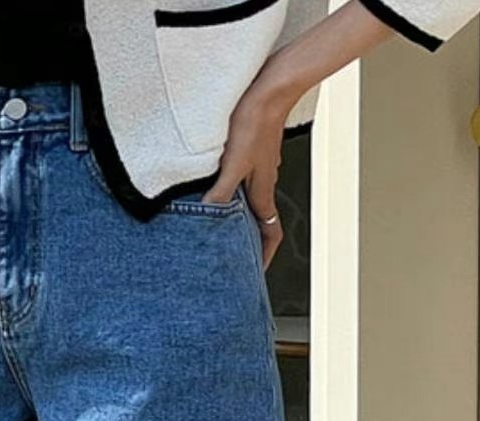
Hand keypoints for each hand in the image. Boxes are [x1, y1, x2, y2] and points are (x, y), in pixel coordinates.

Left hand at [201, 86, 289, 269]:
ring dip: (242, 218)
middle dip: (250, 241)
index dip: (264, 256)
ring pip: (252, 201)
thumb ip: (221, 192)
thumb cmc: (255, 121)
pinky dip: (235, 194)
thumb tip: (208, 215)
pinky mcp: (254, 151)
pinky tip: (220, 188)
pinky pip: (246, 181)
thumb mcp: (233, 163)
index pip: (270, 234)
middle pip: (260, 221)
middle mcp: (264, 182)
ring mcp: (260, 167)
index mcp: (262, 190)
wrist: (271, 87)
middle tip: (236, 255)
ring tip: (223, 227)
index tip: (255, 273)